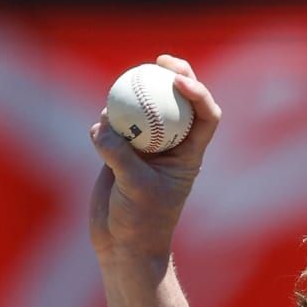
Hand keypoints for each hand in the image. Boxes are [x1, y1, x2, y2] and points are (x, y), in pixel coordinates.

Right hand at [88, 55, 221, 264]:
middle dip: (175, 74)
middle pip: (179, 101)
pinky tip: (101, 121)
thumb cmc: (141, 223)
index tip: (178, 82)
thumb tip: (103, 126)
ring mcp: (146, 146)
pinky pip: (115, 124)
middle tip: (159, 60)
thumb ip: (120, 156)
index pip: (206, 117)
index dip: (200, 93)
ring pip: (145, 108)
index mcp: (189, 154)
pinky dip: (107, 119)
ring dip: (136, 94)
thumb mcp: (135, 189)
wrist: (122, 245)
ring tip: (124, 85)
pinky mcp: (120, 150)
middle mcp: (171, 146)